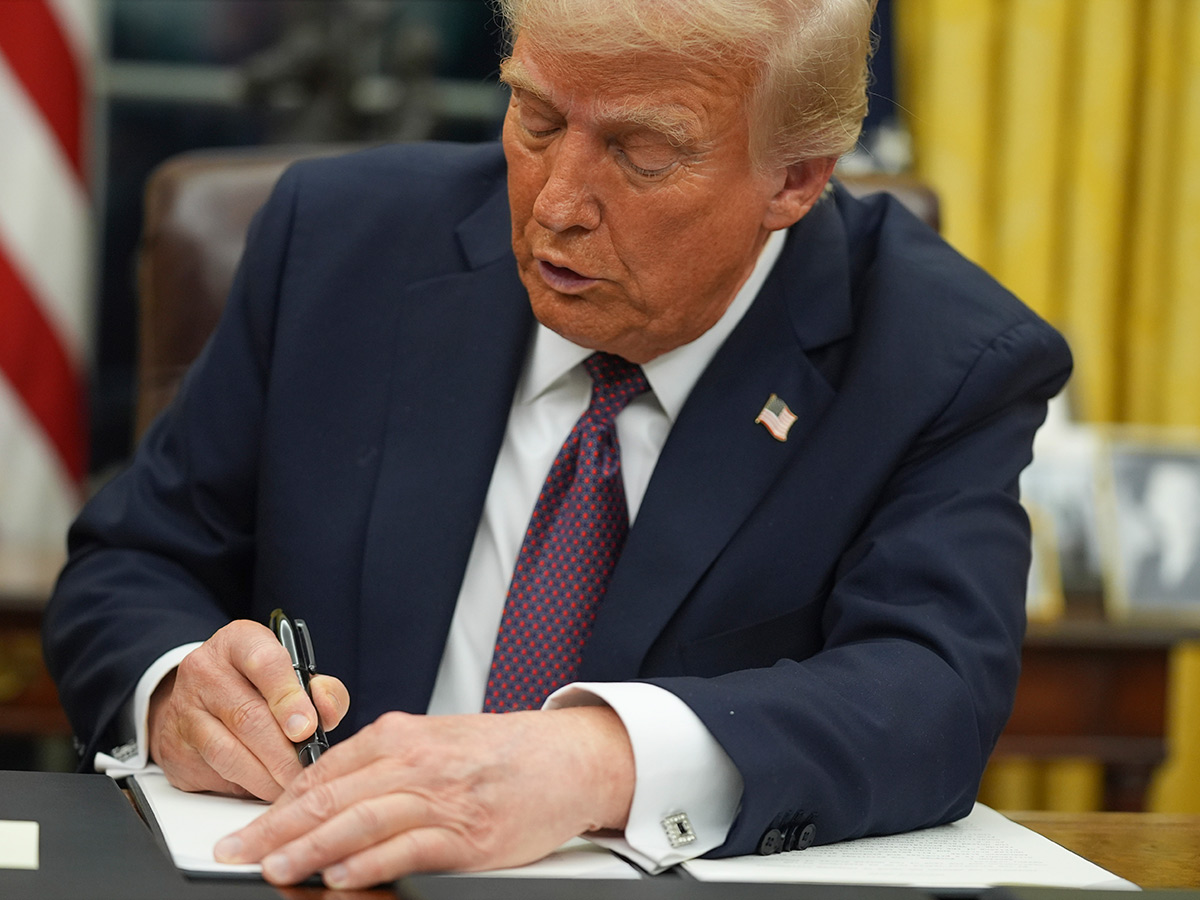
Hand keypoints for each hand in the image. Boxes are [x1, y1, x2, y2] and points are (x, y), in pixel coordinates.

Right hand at [148, 619, 348, 799]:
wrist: (203, 696)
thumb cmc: (260, 685)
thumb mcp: (295, 673)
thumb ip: (322, 690)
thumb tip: (327, 713)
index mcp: (240, 641)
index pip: (265, 663)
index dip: (288, 698)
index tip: (307, 728)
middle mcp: (205, 669)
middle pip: (247, 716)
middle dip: (283, 753)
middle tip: (306, 771)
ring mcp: (184, 708)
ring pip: (227, 751)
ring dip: (264, 777)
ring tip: (290, 786)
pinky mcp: (173, 746)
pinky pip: (212, 773)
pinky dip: (243, 786)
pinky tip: (264, 787)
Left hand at [214, 706, 634, 888]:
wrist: (570, 758)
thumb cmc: (505, 754)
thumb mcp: (438, 742)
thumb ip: (387, 765)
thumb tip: (330, 799)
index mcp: (403, 736)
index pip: (325, 771)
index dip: (279, 803)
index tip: (248, 828)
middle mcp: (416, 762)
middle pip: (332, 795)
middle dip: (277, 828)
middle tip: (238, 851)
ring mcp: (442, 798)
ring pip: (361, 820)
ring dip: (311, 847)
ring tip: (275, 868)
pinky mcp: (467, 835)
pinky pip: (408, 848)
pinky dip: (370, 863)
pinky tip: (342, 877)